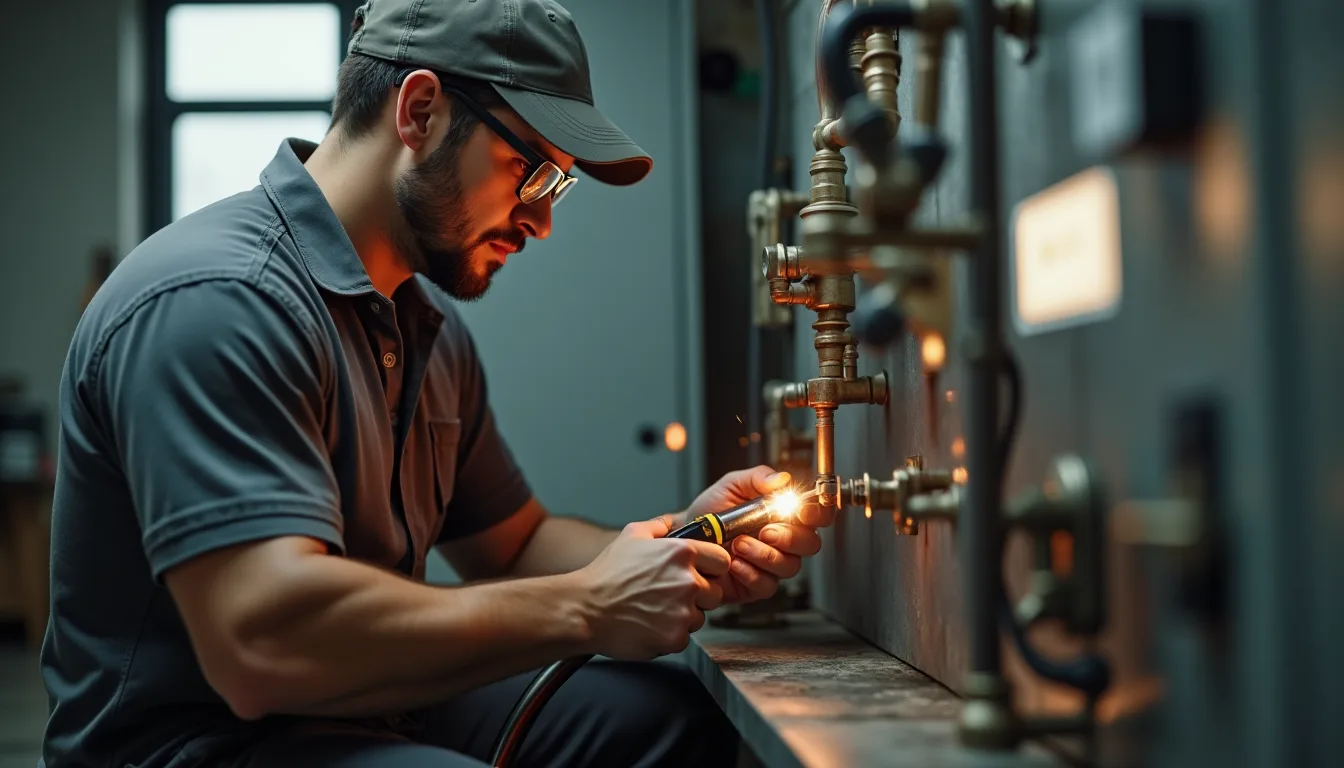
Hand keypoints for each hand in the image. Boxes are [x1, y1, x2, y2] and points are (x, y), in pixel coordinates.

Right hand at [576, 517, 730, 659]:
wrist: (585, 609)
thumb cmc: (606, 574)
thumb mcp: (631, 536)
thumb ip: (659, 526)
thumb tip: (672, 523)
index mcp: (682, 553)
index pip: (723, 561)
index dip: (712, 568)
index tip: (701, 574)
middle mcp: (688, 581)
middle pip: (715, 593)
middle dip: (699, 596)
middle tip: (671, 595)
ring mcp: (683, 611)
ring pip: (700, 617)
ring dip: (683, 616)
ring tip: (655, 610)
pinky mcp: (675, 638)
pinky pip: (684, 637)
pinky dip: (669, 635)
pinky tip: (649, 624)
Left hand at [684, 466, 833, 606]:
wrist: (687, 534)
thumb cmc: (711, 510)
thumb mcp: (732, 485)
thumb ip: (757, 478)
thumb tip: (782, 479)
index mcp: (785, 514)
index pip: (818, 515)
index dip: (818, 514)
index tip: (802, 512)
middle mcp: (784, 541)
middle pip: (810, 544)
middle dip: (789, 538)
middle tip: (764, 531)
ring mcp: (772, 565)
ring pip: (789, 566)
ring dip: (765, 555)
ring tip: (739, 544)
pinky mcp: (756, 585)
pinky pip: (767, 585)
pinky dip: (750, 573)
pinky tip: (734, 563)